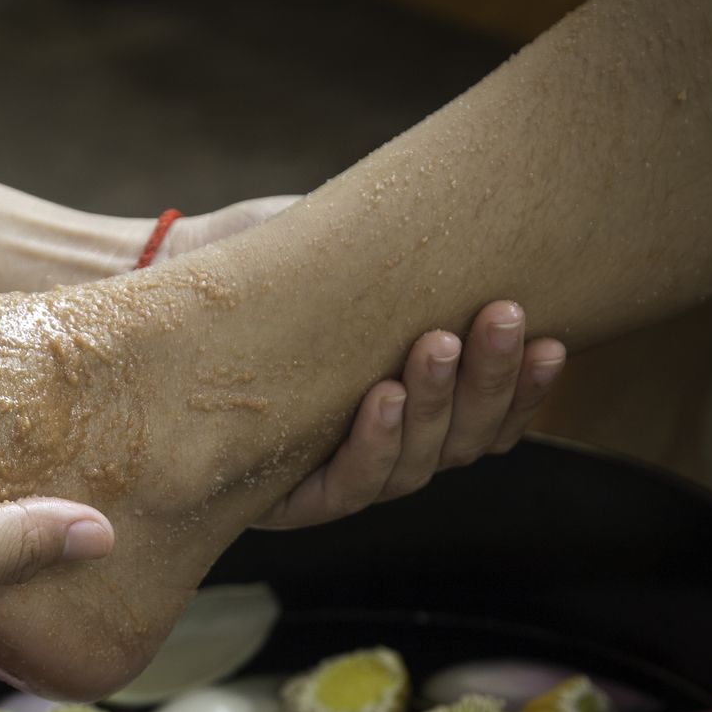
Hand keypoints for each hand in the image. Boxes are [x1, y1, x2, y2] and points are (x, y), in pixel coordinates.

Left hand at [152, 204, 565, 530]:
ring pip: (412, 466)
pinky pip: (340, 489)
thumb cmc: (262, 260)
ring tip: (438, 344)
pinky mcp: (275, 497)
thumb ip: (418, 256)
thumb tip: (494, 214)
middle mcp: (380, 448)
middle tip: (504, 318)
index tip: (552, 342)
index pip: (489, 417)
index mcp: (414, 403)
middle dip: (490, 383)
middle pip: (461, 443)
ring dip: (435, 405)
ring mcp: (330, 475)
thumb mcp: (350, 247)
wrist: (158, 275)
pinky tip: (381, 397)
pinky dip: (369, 445)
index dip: (526, 391)